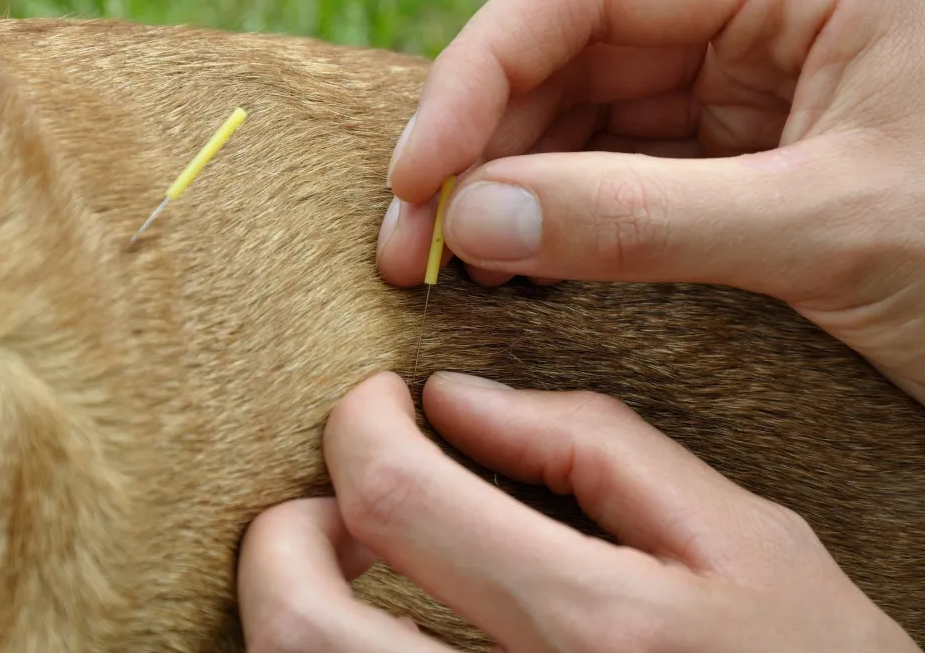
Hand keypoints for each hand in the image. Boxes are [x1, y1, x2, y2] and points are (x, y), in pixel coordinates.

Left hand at [239, 372, 920, 651]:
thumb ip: (594, 449)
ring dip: (294, 603)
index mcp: (598, 628)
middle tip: (336, 496)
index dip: (359, 425)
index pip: (397, 500)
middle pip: (304, 629)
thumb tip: (458, 402)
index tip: (377, 400)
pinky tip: (381, 628)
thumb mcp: (743, 537)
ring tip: (357, 560)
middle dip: (285, 537)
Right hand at [376, 0, 924, 403]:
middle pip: (568, 56)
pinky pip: (622, 170)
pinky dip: (561, 220)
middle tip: (409, 248)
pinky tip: (518, 268)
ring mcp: (746, 84)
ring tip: (450, 271)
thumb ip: (644, 219)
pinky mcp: (741, 153)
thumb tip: (478, 219)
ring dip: (507, 190)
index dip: (479, 79)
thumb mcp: (831, 229)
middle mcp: (761, 9)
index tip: (416, 176)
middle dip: (478, 150)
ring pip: (583, 118)